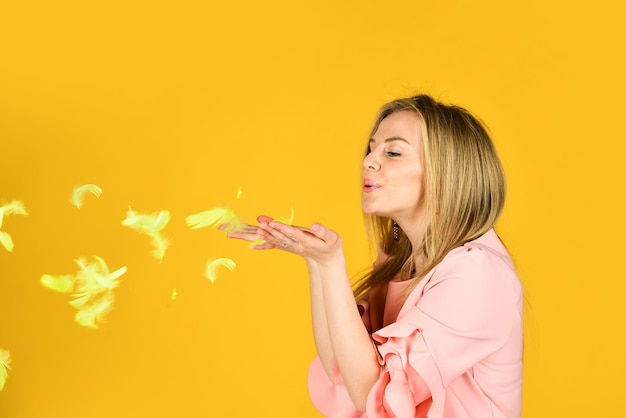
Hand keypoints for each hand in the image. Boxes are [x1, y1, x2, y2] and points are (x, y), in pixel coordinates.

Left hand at [227, 215, 343, 264]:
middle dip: (250, 232)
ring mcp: (284, 244)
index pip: (286, 233)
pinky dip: (257, 241)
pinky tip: (245, 242)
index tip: (265, 223)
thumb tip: (314, 225)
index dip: (276, 228)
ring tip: (230, 232)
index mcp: (301, 240)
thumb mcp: (332, 238)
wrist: (326, 261)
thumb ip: (323, 231)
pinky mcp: (283, 244)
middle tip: (230, 230)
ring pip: (264, 238)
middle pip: (268, 236)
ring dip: (248, 235)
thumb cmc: (331, 246)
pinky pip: (267, 243)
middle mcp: (289, 243)